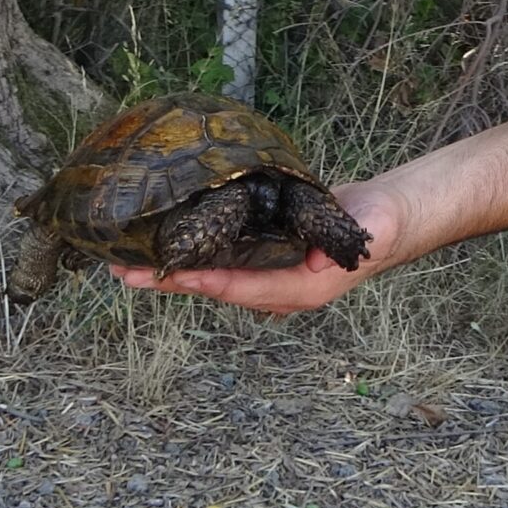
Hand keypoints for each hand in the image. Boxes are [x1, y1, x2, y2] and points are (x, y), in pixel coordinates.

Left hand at [110, 180, 406, 315]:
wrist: (383, 218)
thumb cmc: (378, 225)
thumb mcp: (369, 232)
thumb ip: (342, 245)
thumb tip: (314, 262)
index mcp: (297, 289)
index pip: (240, 287)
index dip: (205, 280)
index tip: (171, 273)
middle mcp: (274, 288)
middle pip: (213, 286)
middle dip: (170, 281)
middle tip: (124, 273)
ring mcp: (266, 272)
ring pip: (210, 274)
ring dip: (171, 268)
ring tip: (127, 261)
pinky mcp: (262, 253)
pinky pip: (220, 257)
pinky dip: (191, 251)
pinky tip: (164, 242)